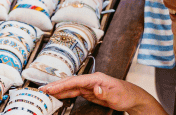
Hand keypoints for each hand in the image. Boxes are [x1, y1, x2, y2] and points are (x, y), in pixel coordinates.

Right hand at [43, 73, 157, 113]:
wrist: (132, 97)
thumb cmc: (125, 94)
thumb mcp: (116, 95)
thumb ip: (104, 92)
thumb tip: (95, 89)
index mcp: (95, 78)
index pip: (75, 81)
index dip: (62, 84)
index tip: (51, 87)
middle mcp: (91, 80)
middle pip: (70, 82)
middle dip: (56, 85)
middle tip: (43, 90)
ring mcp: (90, 86)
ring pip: (71, 87)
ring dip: (59, 90)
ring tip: (47, 93)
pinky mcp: (90, 92)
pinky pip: (75, 92)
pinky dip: (66, 94)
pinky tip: (59, 96)